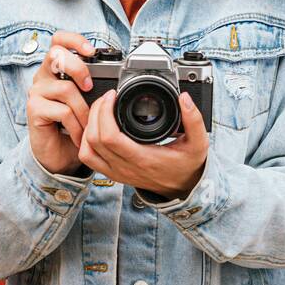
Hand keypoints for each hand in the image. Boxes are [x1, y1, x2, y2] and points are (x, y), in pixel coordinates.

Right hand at [26, 30, 96, 174]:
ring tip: (88, 125)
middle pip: (57, 55)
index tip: (91, 51)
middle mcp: (43, 76)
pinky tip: (79, 135)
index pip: (59, 41)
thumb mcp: (86, 101)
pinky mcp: (34, 109)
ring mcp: (37, 92)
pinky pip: (62, 111)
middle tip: (90, 87)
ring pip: (66, 89)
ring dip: (84, 110)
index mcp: (56, 69)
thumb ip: (92, 85)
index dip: (74, 40)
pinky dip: (76, 125)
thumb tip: (115, 78)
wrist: (59, 154)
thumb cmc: (74, 125)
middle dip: (78, 68)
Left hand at [76, 88, 208, 200]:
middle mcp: (126, 168)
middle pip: (94, 139)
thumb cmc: (187, 166)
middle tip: (107, 98)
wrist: (182, 188)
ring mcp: (117, 172)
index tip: (113, 96)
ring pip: (86, 150)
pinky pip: (88, 158)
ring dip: (88, 127)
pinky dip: (86, 141)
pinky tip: (96, 128)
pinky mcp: (112, 174)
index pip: (111, 137)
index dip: (105, 112)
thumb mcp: (198, 143)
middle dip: (96, 112)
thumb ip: (194, 119)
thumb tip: (184, 98)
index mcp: (144, 159)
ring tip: (100, 111)